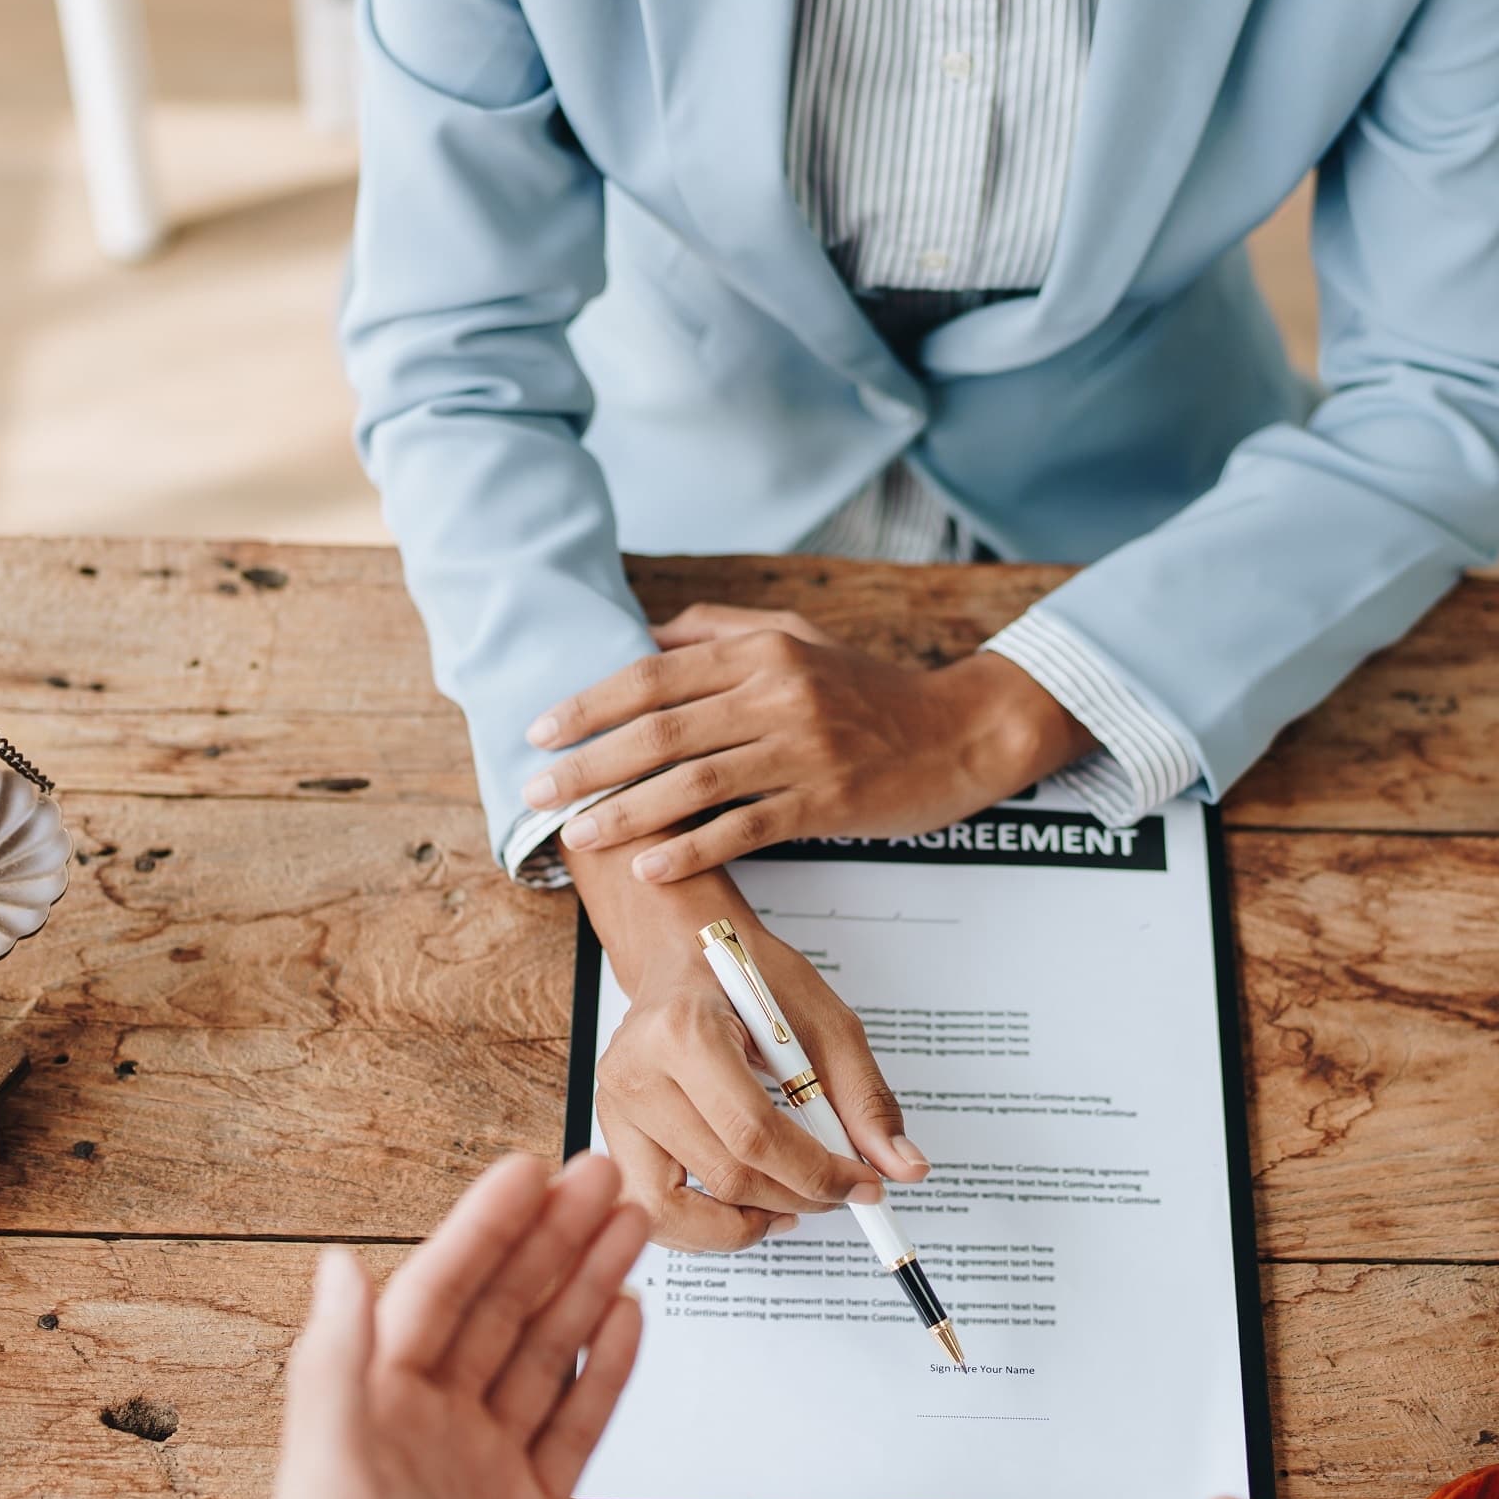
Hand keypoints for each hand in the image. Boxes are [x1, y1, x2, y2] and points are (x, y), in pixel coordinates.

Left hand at [264, 1150, 650, 1498]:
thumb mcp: (328, 1472)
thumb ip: (334, 1363)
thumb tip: (337, 1265)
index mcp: (373, 1407)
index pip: (438, 1291)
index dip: (483, 1228)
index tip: (525, 1172)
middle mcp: (428, 1429)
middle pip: (502, 1310)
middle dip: (553, 1239)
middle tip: (604, 1177)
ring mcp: (481, 1470)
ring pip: (544, 1355)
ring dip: (585, 1287)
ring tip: (629, 1226)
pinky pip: (572, 1425)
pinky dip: (600, 1370)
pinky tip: (623, 1321)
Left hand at [522, 604, 1091, 881]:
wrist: (962, 731)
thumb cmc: (874, 689)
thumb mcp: (801, 637)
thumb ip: (721, 630)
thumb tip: (646, 633)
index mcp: (761, 651)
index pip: (653, 675)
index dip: (589, 704)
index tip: (540, 731)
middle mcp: (776, 693)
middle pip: (660, 730)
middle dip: (588, 764)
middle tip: (537, 792)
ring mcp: (802, 748)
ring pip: (693, 782)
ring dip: (625, 812)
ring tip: (578, 835)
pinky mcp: (827, 801)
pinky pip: (744, 828)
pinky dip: (691, 849)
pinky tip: (650, 868)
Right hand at [572, 832, 924, 1251]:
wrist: (683, 954)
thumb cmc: (746, 979)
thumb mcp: (821, 1019)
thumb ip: (864, 1097)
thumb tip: (902, 1168)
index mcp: (684, 1030)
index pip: (754, 1134)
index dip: (817, 1173)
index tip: (862, 1184)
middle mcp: (635, 1072)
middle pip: (724, 1177)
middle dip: (797, 1198)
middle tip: (839, 1192)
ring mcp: (613, 1108)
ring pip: (676, 1211)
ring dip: (746, 1226)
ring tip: (790, 1206)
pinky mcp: (610, 1133)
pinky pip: (654, 1210)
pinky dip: (705, 1227)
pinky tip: (748, 1207)